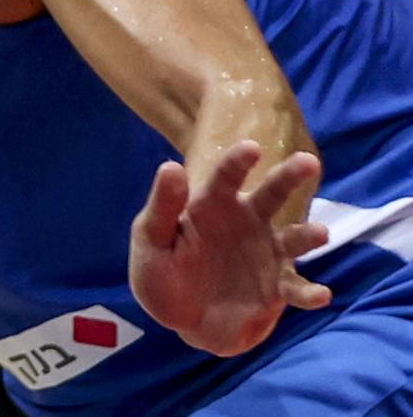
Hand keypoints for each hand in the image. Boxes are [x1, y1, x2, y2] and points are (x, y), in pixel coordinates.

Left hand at [130, 143, 331, 355]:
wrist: (184, 323)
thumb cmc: (162, 274)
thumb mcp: (151, 241)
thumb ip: (163, 208)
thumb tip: (171, 166)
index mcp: (212, 206)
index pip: (224, 178)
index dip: (237, 162)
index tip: (251, 148)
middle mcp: (245, 223)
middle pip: (270, 195)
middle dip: (289, 177)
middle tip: (308, 161)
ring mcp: (266, 255)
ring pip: (292, 238)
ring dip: (307, 235)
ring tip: (320, 233)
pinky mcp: (277, 289)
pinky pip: (297, 288)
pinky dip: (309, 292)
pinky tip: (320, 295)